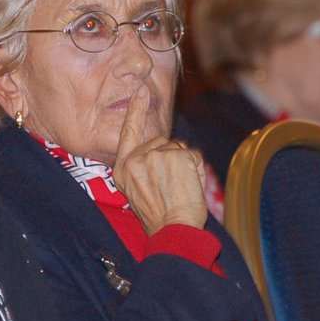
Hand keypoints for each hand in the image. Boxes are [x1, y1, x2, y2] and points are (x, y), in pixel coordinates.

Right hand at [111, 84, 207, 233]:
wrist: (172, 229)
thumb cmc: (159, 216)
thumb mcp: (137, 191)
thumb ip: (143, 167)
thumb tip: (161, 148)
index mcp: (123, 168)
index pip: (129, 133)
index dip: (136, 111)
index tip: (141, 90)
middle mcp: (136, 159)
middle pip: (161, 142)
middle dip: (171, 157)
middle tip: (171, 186)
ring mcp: (156, 156)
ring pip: (178, 148)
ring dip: (184, 165)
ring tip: (179, 189)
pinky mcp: (176, 156)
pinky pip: (192, 155)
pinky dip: (195, 169)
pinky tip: (189, 186)